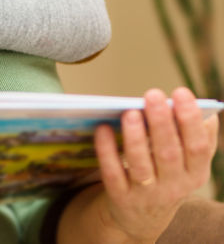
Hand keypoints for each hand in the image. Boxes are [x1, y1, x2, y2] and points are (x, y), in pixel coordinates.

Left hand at [93, 87, 218, 242]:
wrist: (143, 218)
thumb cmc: (167, 177)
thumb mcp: (188, 164)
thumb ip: (199, 139)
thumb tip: (209, 114)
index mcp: (194, 174)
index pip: (197, 147)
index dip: (190, 120)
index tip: (181, 93)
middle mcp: (173, 187)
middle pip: (168, 154)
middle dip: (161, 123)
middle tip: (152, 94)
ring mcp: (146, 194)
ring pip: (140, 165)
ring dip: (135, 138)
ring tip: (130, 112)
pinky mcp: (120, 197)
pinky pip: (112, 172)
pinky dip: (106, 151)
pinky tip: (102, 128)